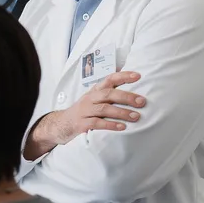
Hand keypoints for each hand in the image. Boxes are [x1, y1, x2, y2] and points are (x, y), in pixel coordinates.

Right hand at [25, 71, 144, 160]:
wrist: (61, 124)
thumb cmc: (83, 111)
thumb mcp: (94, 99)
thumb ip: (109, 94)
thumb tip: (132, 88)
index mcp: (94, 91)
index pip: (109, 79)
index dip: (123, 76)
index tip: (138, 76)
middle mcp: (89, 98)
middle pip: (108, 94)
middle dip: (126, 97)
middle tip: (142, 102)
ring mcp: (84, 111)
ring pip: (104, 109)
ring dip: (122, 112)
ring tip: (136, 117)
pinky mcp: (81, 124)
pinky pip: (97, 123)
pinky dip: (110, 125)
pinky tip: (122, 127)